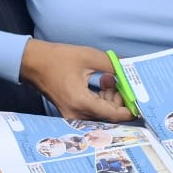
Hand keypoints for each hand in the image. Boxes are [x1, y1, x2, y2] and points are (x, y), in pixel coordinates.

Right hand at [19, 39, 134, 123]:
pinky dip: (100, 100)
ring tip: (107, 79)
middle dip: (118, 99)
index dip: (129, 109)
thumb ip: (113, 67)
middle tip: (118, 81)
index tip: (140, 101)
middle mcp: (77, 114)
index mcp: (81, 102)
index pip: (114, 114)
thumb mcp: (89, 57)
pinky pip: (92, 111)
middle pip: (109, 115)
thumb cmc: (57, 58)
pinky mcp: (70, 112)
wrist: (32, 63)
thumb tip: (128, 73)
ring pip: (101, 114)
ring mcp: (72, 115)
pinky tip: (100, 84)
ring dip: (109, 99)